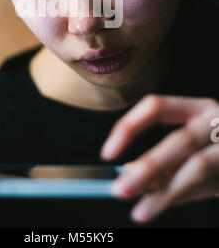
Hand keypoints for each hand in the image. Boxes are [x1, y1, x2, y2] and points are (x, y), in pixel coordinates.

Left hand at [99, 94, 218, 223]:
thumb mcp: (193, 147)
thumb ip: (164, 162)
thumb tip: (130, 174)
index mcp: (197, 108)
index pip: (156, 106)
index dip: (130, 126)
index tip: (109, 151)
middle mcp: (217, 120)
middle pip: (180, 139)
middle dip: (149, 165)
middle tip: (121, 188)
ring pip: (198, 165)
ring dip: (165, 190)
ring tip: (140, 210)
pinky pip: (209, 184)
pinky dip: (182, 197)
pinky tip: (160, 205)